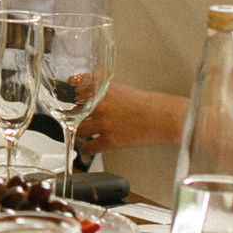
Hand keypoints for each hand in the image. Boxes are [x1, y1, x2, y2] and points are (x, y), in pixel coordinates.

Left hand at [70, 84, 185, 155]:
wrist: (165, 119)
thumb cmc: (150, 105)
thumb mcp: (126, 89)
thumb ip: (107, 87)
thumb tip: (94, 81)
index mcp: (106, 90)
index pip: (78, 85)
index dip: (70, 89)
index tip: (67, 92)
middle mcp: (102, 105)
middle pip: (74, 109)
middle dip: (73, 114)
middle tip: (74, 117)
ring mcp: (105, 123)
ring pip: (77, 129)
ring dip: (78, 131)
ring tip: (82, 133)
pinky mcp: (110, 141)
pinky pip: (89, 148)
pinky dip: (87, 150)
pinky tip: (89, 149)